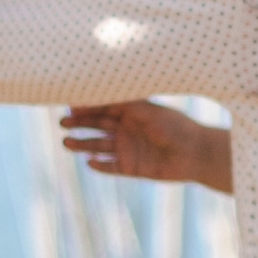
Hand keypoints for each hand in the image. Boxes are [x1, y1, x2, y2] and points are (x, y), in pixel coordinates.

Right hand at [60, 99, 233, 194]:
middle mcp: (127, 129)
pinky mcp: (132, 168)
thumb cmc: (174, 126)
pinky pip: (111, 167)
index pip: (103, 107)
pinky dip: (100, 166)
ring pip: (100, 146)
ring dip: (83, 144)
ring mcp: (128, 149)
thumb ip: (123, 101)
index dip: (87, 106)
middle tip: (62, 123)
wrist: (195, 153)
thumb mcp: (147, 109)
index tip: (70, 104)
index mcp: (132, 112)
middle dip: (79, 124)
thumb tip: (95, 90)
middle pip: (97, 126)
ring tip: (66, 143)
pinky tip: (89, 162)